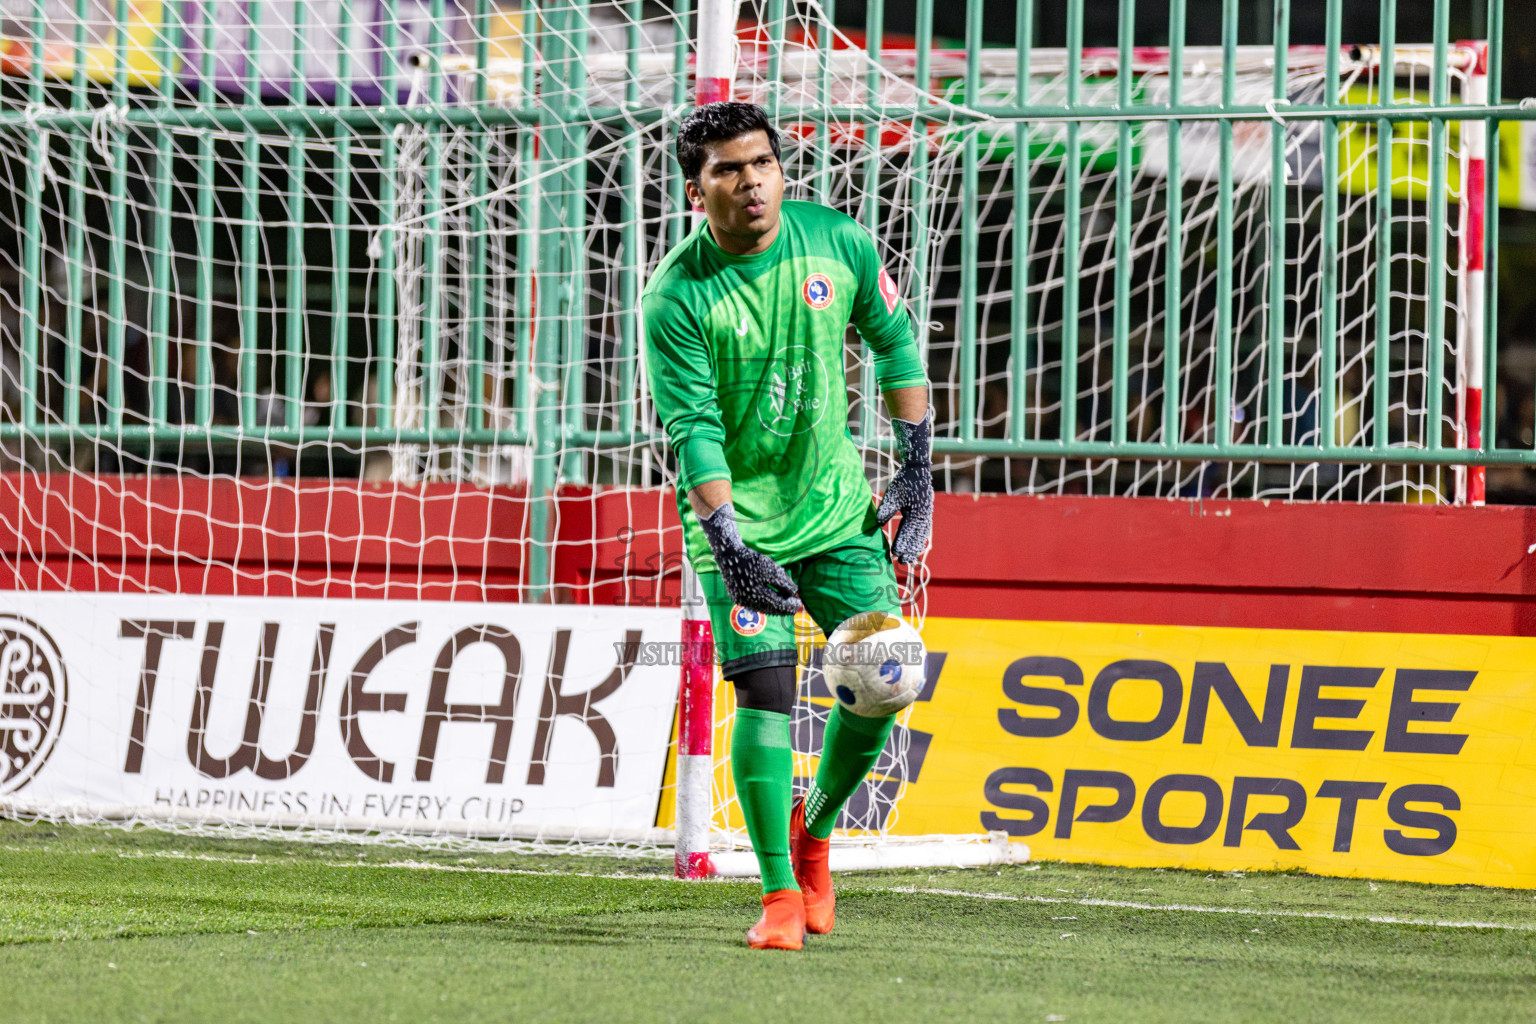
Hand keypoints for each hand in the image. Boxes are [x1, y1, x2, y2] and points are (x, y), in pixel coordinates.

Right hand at [696, 502, 802, 615]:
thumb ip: (783, 582)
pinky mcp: (737, 597)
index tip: (799, 603)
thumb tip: (794, 593)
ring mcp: (742, 601)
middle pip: (771, 609)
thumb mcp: (771, 569)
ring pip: (763, 609)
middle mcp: (749, 602)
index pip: (778, 605)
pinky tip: (772, 602)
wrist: (729, 554)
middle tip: (795, 606)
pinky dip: (766, 604)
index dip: (790, 605)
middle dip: (784, 608)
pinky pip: (755, 605)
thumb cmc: (752, 560)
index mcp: (757, 595)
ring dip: (775, 608)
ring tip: (785, 605)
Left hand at [876, 409, 933, 563]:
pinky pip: (925, 531)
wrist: (918, 469)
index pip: (907, 531)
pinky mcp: (926, 514)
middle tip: (902, 563)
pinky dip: (920, 540)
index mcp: (916, 511)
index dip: (901, 543)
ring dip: (916, 548)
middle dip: (910, 550)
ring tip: (910, 560)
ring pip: (922, 536)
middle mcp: (924, 516)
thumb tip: (877, 523)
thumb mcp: (893, 493)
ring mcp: (927, 515)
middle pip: (917, 537)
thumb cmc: (903, 481)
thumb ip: (886, 508)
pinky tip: (916, 547)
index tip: (894, 554)